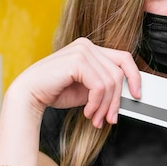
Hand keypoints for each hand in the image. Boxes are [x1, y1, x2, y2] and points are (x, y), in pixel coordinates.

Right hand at [11, 38, 140, 126]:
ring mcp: (82, 50)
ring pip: (110, 82)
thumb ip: (104, 87)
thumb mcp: (87, 90)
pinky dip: (96, 103)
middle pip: (118, 74)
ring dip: (105, 106)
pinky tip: (88, 112)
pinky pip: (99, 86)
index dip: (134, 78)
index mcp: (91, 49)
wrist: (29, 95)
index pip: (123, 59)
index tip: (137, 96)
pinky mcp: (77, 60)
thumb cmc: (55, 91)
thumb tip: (125, 96)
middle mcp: (87, 46)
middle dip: (116, 101)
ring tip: (96, 118)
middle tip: (109, 119)